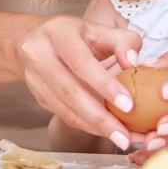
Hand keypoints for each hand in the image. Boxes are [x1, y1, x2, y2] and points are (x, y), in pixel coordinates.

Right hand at [14, 17, 144, 149]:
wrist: (36, 40)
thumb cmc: (76, 36)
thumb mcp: (100, 30)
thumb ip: (123, 42)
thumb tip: (133, 63)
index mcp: (58, 33)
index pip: (81, 62)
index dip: (104, 85)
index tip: (128, 105)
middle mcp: (39, 54)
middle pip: (69, 91)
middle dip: (100, 117)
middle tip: (125, 135)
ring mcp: (34, 77)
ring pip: (64, 108)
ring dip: (94, 127)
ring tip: (120, 138)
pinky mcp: (37, 95)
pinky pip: (62, 114)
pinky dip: (86, 126)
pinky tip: (105, 131)